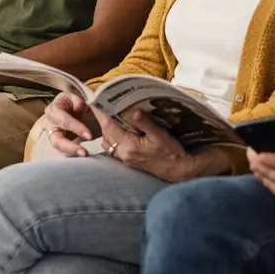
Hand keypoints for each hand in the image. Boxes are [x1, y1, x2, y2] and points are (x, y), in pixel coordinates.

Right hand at [43, 93, 100, 157]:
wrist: (66, 108)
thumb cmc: (69, 103)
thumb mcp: (73, 97)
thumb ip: (77, 101)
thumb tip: (79, 108)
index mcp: (53, 111)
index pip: (64, 121)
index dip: (76, 128)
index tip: (89, 136)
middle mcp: (50, 125)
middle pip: (57, 140)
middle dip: (70, 147)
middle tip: (84, 152)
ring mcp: (53, 136)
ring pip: (59, 149)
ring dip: (72, 153)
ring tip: (85, 155)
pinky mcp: (58, 144)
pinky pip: (64, 152)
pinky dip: (73, 155)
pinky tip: (82, 156)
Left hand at [93, 108, 232, 183]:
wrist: (178, 170)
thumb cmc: (171, 152)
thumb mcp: (159, 134)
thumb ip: (145, 122)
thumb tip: (134, 112)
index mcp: (129, 146)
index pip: (109, 127)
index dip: (101, 114)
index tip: (96, 103)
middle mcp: (124, 153)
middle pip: (105, 136)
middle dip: (103, 122)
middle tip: (104, 108)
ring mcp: (126, 159)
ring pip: (108, 144)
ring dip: (107, 131)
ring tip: (113, 119)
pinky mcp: (130, 161)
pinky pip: (115, 149)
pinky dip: (113, 140)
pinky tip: (121, 133)